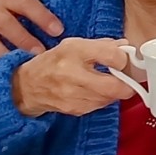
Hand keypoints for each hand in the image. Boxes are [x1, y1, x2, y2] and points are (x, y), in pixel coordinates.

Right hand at [11, 38, 136, 117]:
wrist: (28, 86)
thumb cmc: (54, 62)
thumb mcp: (75, 45)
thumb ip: (102, 45)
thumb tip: (125, 47)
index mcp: (74, 52)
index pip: (111, 55)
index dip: (123, 58)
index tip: (124, 58)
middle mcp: (73, 74)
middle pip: (115, 86)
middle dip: (127, 83)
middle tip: (127, 77)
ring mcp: (74, 95)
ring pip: (110, 98)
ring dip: (115, 91)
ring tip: (109, 81)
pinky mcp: (75, 109)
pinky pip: (100, 105)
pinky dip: (104, 98)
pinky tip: (96, 90)